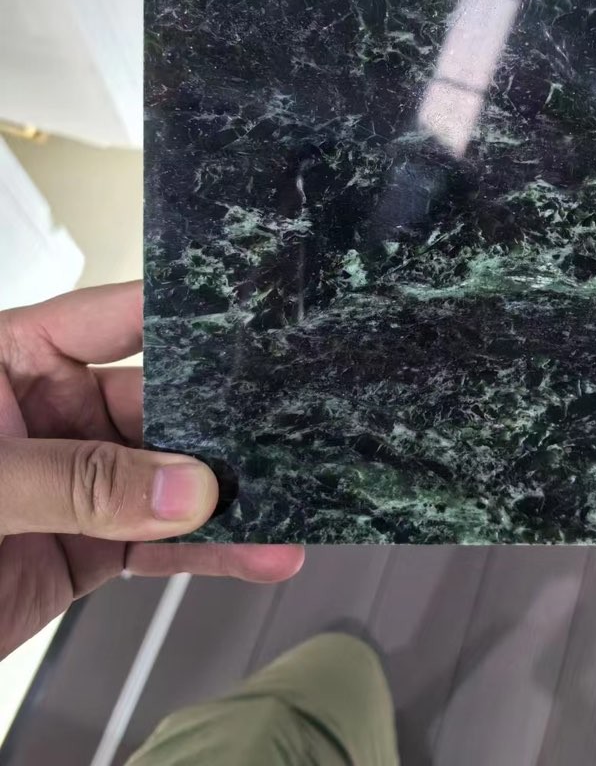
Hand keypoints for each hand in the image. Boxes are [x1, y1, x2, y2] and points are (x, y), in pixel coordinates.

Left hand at [0, 281, 303, 659]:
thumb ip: (78, 482)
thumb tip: (185, 491)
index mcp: (16, 359)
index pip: (116, 319)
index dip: (184, 315)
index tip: (256, 315)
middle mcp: (52, 412)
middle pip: (159, 405)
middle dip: (221, 425)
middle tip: (294, 426)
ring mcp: (73, 482)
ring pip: (167, 481)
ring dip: (229, 499)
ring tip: (292, 503)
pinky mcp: (82, 547)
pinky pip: (156, 544)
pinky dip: (207, 554)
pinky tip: (257, 553)